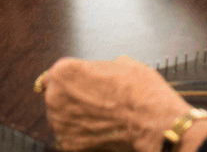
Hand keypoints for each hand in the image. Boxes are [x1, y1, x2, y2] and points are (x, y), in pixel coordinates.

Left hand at [42, 56, 206, 151]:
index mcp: (65, 72)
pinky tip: (98, 129)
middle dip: (71, 99)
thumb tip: (103, 72)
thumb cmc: (140, 91)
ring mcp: (61, 124)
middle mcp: (56, 97)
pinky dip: (81, 134)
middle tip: (93, 101)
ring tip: (98, 116)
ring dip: (74, 117)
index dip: (67, 81)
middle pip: (55, 97)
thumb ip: (100, 67)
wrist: (154, 122)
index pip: (53, 76)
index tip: (74, 85)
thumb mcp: (122, 63)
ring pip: (61, 118)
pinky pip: (69, 136)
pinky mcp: (70, 144)